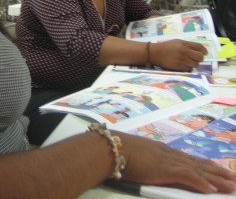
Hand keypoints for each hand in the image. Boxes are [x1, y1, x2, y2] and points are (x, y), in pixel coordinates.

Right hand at [119, 133, 235, 193]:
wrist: (114, 148)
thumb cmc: (121, 152)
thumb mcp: (138, 156)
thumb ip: (147, 160)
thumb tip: (149, 166)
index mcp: (164, 151)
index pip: (189, 159)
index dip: (205, 165)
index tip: (218, 169)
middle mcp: (170, 154)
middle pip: (199, 163)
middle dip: (217, 171)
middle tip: (233, 177)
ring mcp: (169, 161)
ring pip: (199, 169)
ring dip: (217, 178)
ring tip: (231, 184)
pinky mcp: (167, 169)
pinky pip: (189, 177)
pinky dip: (202, 183)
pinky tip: (213, 190)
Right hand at [150, 40, 206, 70]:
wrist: (156, 53)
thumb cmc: (166, 46)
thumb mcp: (177, 42)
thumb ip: (187, 45)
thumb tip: (197, 50)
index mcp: (184, 44)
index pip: (199, 47)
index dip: (204, 50)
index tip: (205, 52)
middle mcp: (185, 52)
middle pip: (200, 57)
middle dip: (200, 58)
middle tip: (197, 58)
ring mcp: (183, 60)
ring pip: (196, 64)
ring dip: (195, 63)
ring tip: (190, 61)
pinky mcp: (179, 67)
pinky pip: (190, 69)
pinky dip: (189, 67)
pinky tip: (185, 65)